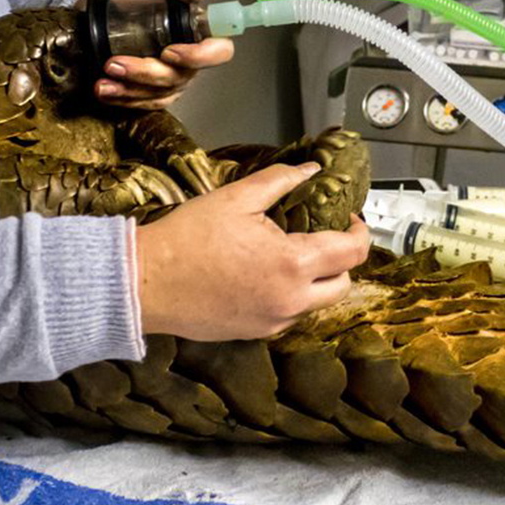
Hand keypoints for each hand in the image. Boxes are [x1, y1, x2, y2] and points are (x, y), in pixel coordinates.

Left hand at [88, 0, 234, 110]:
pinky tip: (106, 92)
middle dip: (146, 72)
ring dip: (130, 89)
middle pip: (180, 77)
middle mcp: (189, 63)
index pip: (220, 50)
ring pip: (160, 94)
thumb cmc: (122, 5)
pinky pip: (146, 104)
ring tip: (102, 82)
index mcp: (196, 35)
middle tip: (114, 63)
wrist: (93, 21)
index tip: (169, 51)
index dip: (200, 56)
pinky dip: (124, 99)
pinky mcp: (156, 95)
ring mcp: (174, 81)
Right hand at [135, 162, 370, 340]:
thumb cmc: (185, 240)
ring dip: (317, 281)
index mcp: (292, 264)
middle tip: (326, 237)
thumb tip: (310, 170)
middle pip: (343, 285)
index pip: (352, 252)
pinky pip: (289, 316)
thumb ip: (280, 181)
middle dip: (342, 260)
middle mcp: (290, 300)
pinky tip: (268, 277)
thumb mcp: (236, 198)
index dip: (359, 231)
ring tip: (295, 255)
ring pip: (317, 304)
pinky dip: (291, 297)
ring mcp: (274, 322)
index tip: (350, 219)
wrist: (144, 283)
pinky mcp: (255, 334)